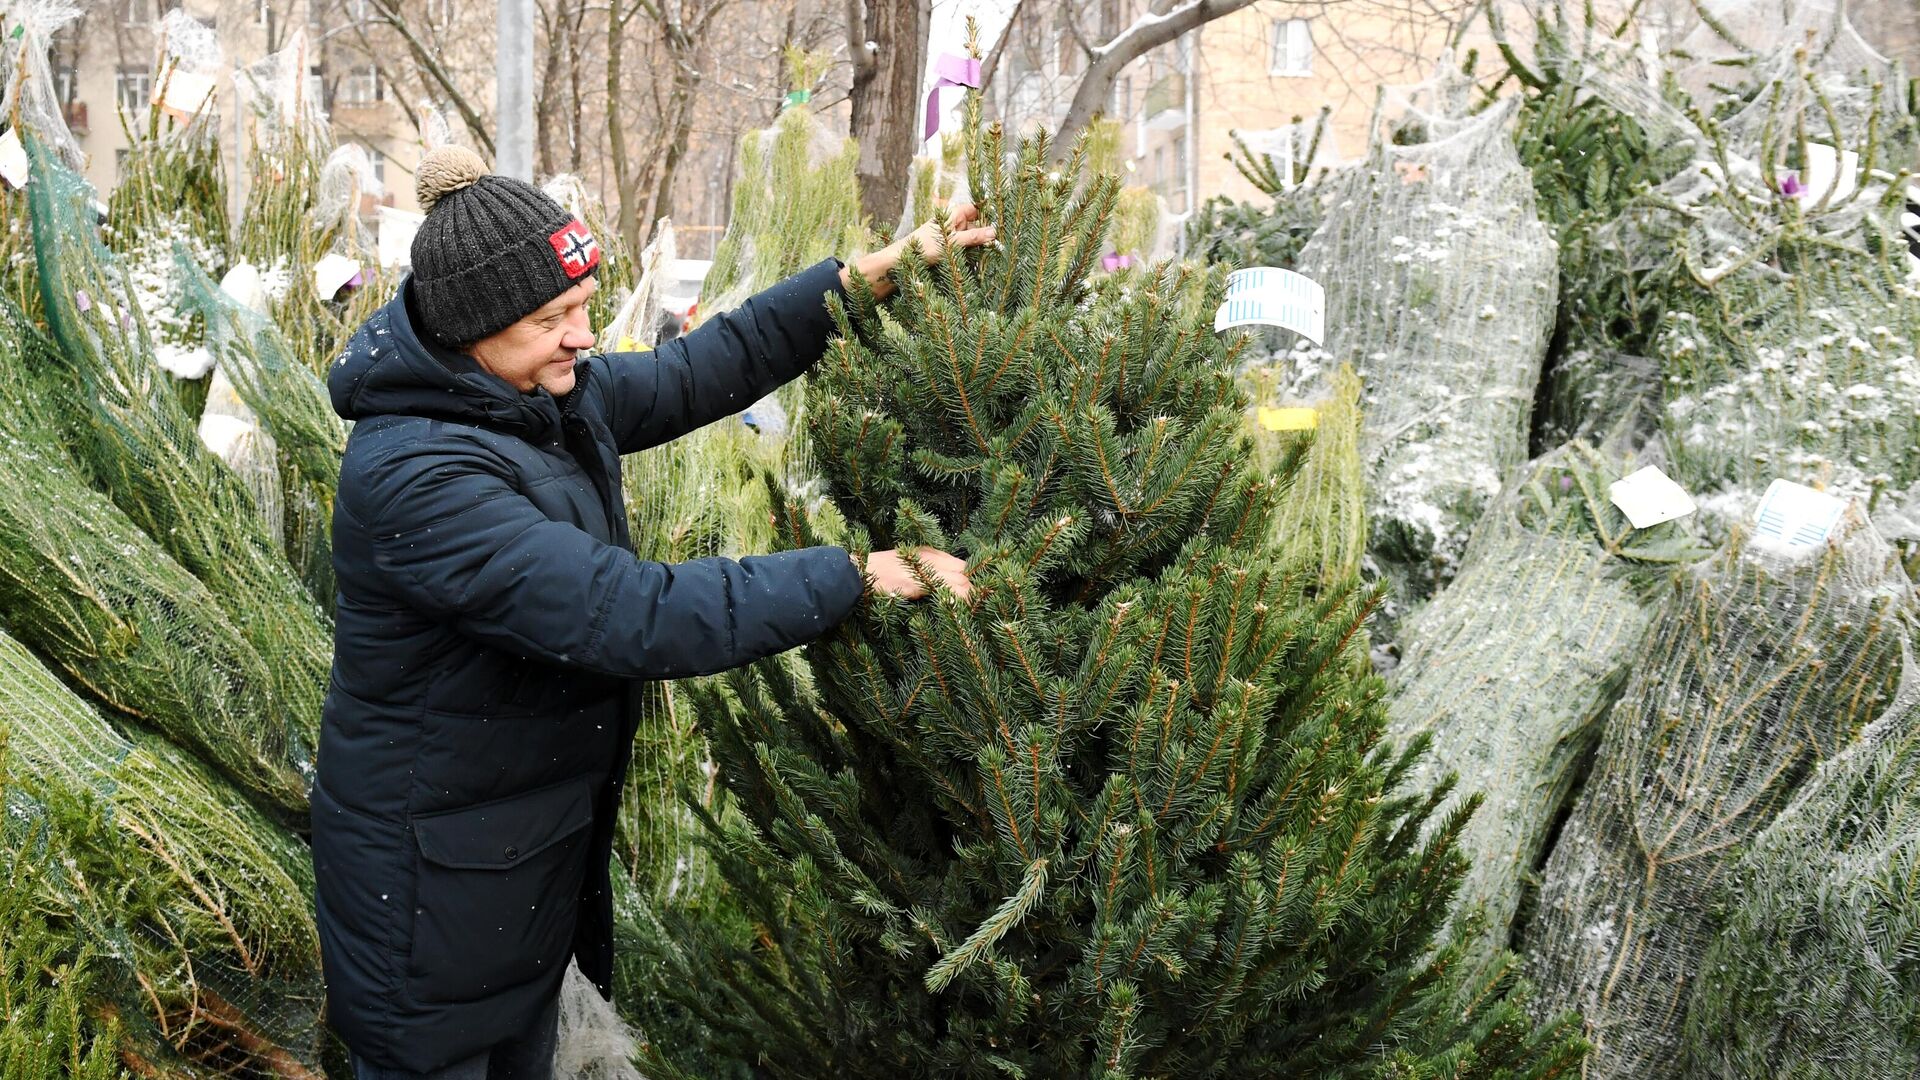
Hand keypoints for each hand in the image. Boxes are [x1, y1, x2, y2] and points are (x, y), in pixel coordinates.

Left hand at [840, 203, 996, 299]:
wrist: (900, 264)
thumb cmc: (922, 248)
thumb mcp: (951, 242)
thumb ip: (973, 237)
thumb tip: (994, 232)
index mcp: (952, 215)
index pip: (976, 208)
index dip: (989, 211)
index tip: (1004, 218)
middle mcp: (952, 224)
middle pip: (976, 224)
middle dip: (987, 231)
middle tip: (1004, 240)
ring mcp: (951, 238)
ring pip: (972, 239)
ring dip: (981, 246)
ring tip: (997, 252)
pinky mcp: (948, 252)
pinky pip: (966, 250)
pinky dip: (973, 255)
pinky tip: (983, 262)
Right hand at [861, 547, 971, 601]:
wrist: (857, 573)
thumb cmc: (879, 572)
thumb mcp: (906, 564)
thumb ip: (925, 569)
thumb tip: (943, 582)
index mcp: (928, 552)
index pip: (960, 564)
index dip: (970, 577)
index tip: (975, 591)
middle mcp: (929, 557)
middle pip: (964, 571)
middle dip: (972, 587)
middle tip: (978, 604)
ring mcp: (923, 569)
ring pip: (959, 580)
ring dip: (969, 595)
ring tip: (974, 608)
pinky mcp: (916, 583)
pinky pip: (944, 590)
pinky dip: (956, 599)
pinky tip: (961, 608)